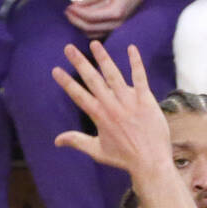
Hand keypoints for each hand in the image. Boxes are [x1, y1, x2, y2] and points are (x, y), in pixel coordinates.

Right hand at [53, 41, 170, 171]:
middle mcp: (112, 106)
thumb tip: (57, 140)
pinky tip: (131, 48)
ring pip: (113, 75)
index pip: (79, 95)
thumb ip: (77, 141)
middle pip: (92, 80)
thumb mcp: (97, 151)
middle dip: (79, 63)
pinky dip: (136, 63)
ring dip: (103, 58)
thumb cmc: (124, 158)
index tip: (55, 70)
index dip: (66, 82)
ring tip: (94, 44)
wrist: (150, 163)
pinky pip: (140, 78)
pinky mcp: (146, 101)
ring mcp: (129, 102)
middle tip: (68, 48)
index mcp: (99, 116)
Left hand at [65, 0, 150, 36]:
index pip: (92, 17)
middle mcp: (116, 24)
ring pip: (92, 34)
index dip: (78, 12)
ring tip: (70, 15)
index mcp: (115, 12)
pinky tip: (79, 20)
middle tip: (66, 11)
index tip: (69, 6)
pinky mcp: (113, 31)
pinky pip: (96, 35)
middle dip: (76, 20)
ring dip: (79, 26)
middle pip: (90, 28)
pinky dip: (85, 29)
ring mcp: (115, 29)